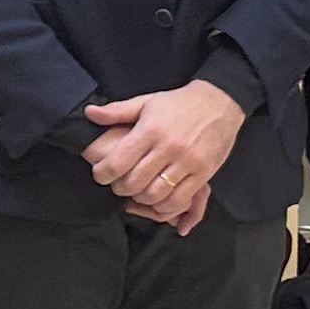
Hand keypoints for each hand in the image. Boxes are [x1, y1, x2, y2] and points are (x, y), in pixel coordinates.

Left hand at [80, 81, 246, 231]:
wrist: (220, 102)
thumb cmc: (179, 104)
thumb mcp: (146, 101)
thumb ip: (116, 111)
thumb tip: (89, 113)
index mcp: (150, 130)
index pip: (118, 162)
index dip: (103, 174)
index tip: (100, 174)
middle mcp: (168, 147)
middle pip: (134, 183)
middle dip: (120, 188)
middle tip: (118, 184)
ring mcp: (187, 162)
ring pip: (155, 195)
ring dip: (141, 199)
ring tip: (137, 192)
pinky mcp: (203, 173)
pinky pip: (179, 200)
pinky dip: (164, 206)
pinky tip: (158, 200)